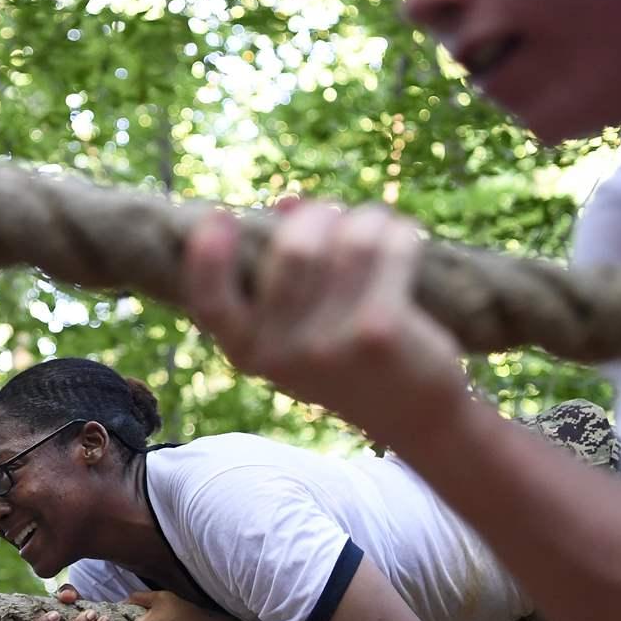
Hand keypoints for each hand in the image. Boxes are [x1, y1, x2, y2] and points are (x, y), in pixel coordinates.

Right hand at [182, 202, 472, 445]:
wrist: (413, 416)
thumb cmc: (346, 355)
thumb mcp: (297, 329)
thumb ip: (282, 271)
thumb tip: (287, 204)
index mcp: (248, 350)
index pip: (210, 302)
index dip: (207, 256)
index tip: (220, 216)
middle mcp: (281, 353)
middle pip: (293, 250)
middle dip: (318, 215)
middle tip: (334, 214)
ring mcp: (330, 344)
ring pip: (349, 241)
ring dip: (367, 219)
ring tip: (376, 224)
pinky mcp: (377, 332)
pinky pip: (387, 249)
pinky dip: (399, 232)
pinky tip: (405, 239)